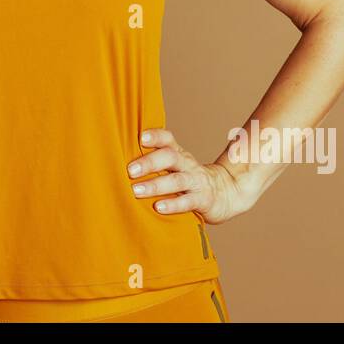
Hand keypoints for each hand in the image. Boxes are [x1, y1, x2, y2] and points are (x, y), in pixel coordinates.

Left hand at [127, 128, 249, 224]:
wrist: (226, 193)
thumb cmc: (189, 179)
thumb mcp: (175, 166)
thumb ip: (154, 161)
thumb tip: (118, 158)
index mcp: (179, 154)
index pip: (168, 139)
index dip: (155, 136)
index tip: (140, 137)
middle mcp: (187, 165)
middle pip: (171, 157)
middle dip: (150, 162)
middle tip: (130, 170)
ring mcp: (197, 182)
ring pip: (177, 180)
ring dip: (156, 185)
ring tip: (136, 190)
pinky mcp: (204, 200)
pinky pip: (188, 201)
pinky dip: (173, 204)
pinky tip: (158, 207)